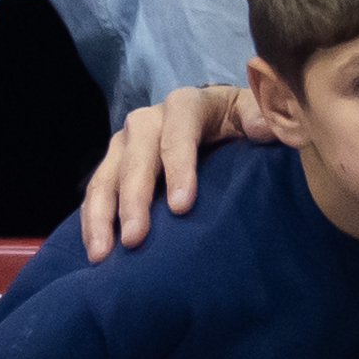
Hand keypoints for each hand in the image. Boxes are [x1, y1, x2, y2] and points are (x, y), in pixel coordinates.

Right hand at [79, 82, 270, 261]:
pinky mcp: (115, 165)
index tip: (181, 207)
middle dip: (133, 199)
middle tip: (135, 239)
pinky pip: (97, 192)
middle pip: (136, 157)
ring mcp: (126, 143)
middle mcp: (149, 120)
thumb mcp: (258, 113)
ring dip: (101, 216)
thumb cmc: (244, 121)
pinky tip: (96, 251)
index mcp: (187, 104)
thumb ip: (266, 117)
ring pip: (106, 176)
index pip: (179, 132)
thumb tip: (262, 127)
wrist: (223, 120)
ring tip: (101, 254)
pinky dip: (92, 221)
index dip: (178, 167)